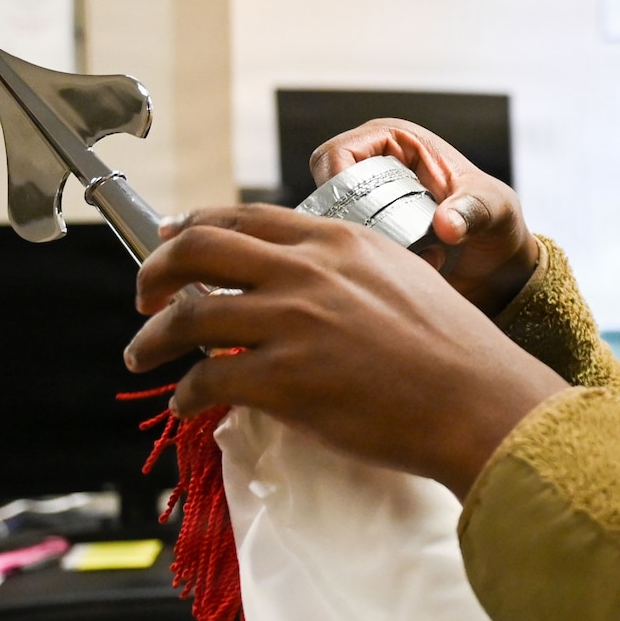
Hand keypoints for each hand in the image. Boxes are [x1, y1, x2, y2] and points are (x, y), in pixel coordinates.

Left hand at [124, 205, 565, 497]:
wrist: (476, 400)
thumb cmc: (452, 349)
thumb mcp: (398, 277)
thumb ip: (344, 270)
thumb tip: (298, 283)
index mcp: (337, 239)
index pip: (242, 218)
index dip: (193, 229)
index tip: (172, 243)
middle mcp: (308, 270)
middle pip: (197, 250)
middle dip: (154, 272)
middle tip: (144, 296)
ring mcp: (292, 322)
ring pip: (187, 317)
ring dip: (152, 338)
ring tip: (143, 355)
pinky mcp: (284, 379)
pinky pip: (206, 380)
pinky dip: (185, 393)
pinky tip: (188, 402)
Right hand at [310, 119, 537, 315]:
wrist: (500, 265)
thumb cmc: (498, 224)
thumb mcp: (494, 211)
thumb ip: (472, 212)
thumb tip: (445, 225)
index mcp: (395, 140)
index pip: (337, 153)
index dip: (336, 183)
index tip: (359, 221)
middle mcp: (374, 168)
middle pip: (326, 194)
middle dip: (355, 226)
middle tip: (396, 248)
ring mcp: (368, 205)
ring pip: (333, 226)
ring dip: (368, 248)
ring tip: (416, 258)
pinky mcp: (370, 236)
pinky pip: (347, 250)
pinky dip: (373, 263)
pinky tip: (414, 269)